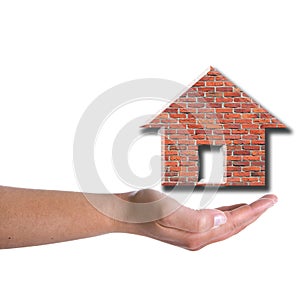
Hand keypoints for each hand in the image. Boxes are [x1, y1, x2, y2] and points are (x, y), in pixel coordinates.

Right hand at [119, 189, 276, 250]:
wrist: (127, 212)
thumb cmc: (143, 209)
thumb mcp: (167, 212)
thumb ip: (196, 219)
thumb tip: (222, 219)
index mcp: (196, 235)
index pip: (233, 223)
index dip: (254, 212)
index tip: (270, 201)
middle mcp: (197, 237)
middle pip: (233, 226)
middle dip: (254, 214)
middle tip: (270, 201)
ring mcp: (192, 233)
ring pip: (226, 225)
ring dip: (243, 215)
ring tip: (256, 206)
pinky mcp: (187, 226)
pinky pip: (215, 222)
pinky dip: (228, 214)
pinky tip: (229, 209)